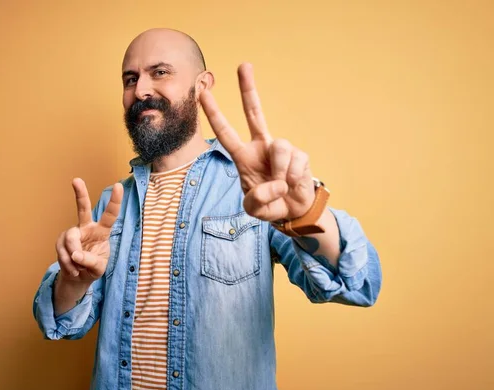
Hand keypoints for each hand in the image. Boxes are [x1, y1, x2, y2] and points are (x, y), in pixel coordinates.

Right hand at [55, 178, 122, 283]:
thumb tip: (75, 254)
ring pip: (70, 239)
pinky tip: (73, 270)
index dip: (115, 201)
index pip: (110, 215)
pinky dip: (67, 264)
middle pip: (83, 209)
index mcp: (102, 231)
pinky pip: (62, 251)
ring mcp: (73, 233)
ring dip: (73, 258)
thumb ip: (90, 261)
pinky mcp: (61, 241)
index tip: (118, 186)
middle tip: (76, 180)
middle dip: (80, 194)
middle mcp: (87, 228)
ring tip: (78, 269)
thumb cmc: (93, 268)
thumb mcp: (98, 268)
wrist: (79, 277)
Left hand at [200, 63, 315, 221]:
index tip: (202, 93)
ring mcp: (281, 149)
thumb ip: (256, 200)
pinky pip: (296, 161)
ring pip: (280, 146)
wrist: (293, 211)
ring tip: (281, 186)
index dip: (214, 113)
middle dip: (248, 89)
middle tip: (243, 65)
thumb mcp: (254, 208)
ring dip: (280, 170)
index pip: (225, 132)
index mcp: (243, 156)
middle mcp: (261, 147)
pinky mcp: (300, 156)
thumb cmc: (269, 204)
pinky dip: (293, 178)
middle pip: (254, 112)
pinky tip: (292, 184)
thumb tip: (274, 183)